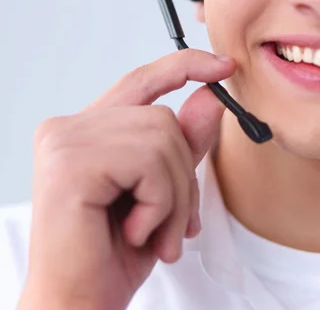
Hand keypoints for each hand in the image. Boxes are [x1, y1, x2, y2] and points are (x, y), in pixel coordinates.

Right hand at [18, 49, 235, 309]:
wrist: (80, 305)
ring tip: (153, 233)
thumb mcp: (162, 192)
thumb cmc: (113, 253)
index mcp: (88, 130)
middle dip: (183, 176)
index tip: (222, 66)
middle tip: (172, 225)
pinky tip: (136, 231)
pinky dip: (159, 203)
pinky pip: (148, 162)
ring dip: (173, 196)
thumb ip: (183, 144)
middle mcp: (68, 128)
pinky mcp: (69, 164)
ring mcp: (64, 141)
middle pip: (162, 118)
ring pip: (162, 138)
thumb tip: (211, 98)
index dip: (184, 66)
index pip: (140, 80)